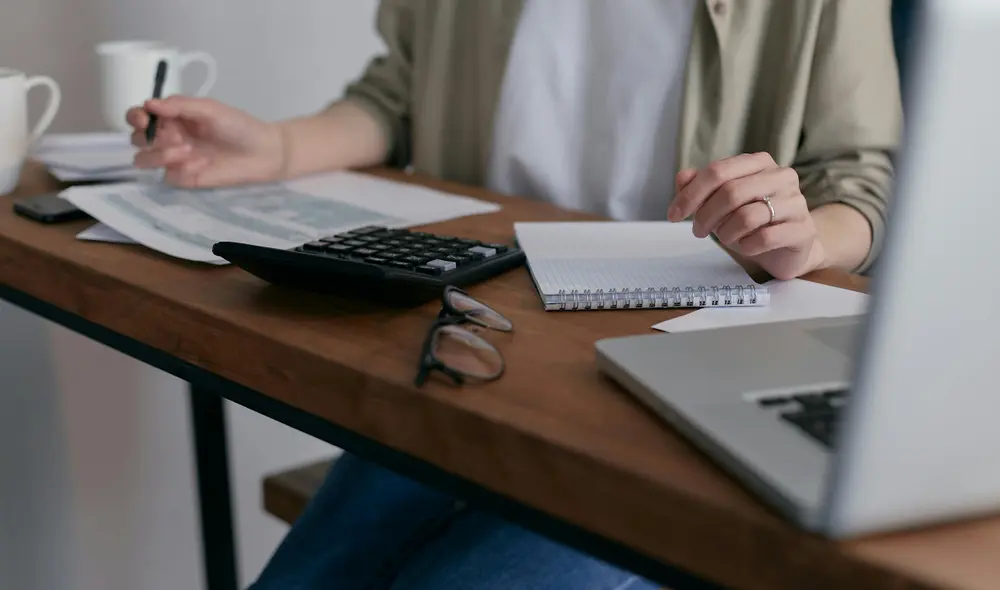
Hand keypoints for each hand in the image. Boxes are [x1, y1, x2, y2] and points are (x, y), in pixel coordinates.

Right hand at [126, 96, 285, 187]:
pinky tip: (201, 165)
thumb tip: (149, 103)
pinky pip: (168, 176)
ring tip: (187, 149)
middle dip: (148, 137)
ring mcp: (175, 160)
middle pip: (136, 139)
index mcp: (172, 117)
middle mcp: (168, 138)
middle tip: (176, 136)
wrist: (263, 153)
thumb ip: (179, 105)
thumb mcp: (209, 109)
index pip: (139, 117)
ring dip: (159, 154)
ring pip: (144, 159)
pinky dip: (181, 170)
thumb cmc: (239, 126)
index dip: (136, 117)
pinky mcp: (184, 179)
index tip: (145, 119)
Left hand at [667, 152, 824, 279]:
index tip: (673, 215)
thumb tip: (682, 178)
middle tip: (698, 231)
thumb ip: (700, 187)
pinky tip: (746, 246)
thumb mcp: (721, 203)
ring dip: (726, 233)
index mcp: (759, 163)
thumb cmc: (751, 221)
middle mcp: (781, 176)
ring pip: (747, 216)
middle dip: (705, 216)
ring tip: (726, 238)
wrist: (788, 248)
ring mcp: (796, 202)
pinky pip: (765, 238)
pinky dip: (747, 246)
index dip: (690, 194)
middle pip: (731, 192)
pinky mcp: (803, 229)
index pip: (718, 171)